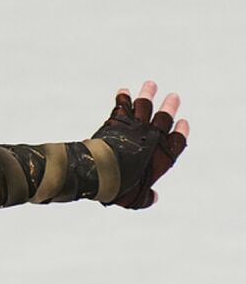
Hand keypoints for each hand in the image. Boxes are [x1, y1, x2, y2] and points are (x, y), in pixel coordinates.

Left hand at [93, 80, 189, 208]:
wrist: (100, 173)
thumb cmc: (118, 187)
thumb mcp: (135, 198)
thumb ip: (146, 198)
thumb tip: (154, 198)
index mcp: (161, 157)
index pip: (177, 142)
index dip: (181, 132)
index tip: (184, 122)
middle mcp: (151, 139)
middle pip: (164, 119)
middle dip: (169, 107)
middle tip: (173, 97)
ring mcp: (135, 128)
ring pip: (145, 108)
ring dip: (148, 95)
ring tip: (150, 85)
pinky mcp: (118, 123)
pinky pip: (122, 107)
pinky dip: (123, 98)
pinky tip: (123, 91)